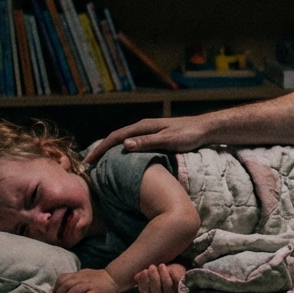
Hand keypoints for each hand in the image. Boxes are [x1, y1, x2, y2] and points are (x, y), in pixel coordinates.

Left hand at [53, 268, 120, 292]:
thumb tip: (62, 288)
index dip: (56, 288)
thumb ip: (74, 279)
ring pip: (74, 290)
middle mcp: (82, 279)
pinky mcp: (96, 291)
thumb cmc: (97, 278)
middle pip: (66, 285)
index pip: (62, 278)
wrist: (114, 278)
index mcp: (78, 275)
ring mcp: (89, 285)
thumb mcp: (84, 275)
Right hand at [85, 118, 210, 163]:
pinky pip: (133, 144)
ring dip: (111, 151)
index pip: (115, 137)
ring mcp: (148, 132)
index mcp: (143, 127)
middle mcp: (143, 127)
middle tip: (89, 166)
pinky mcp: (154, 137)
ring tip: (101, 165)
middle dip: (101, 150)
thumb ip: (147, 142)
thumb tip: (124, 145)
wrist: (205, 129)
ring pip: (124, 141)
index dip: (100, 149)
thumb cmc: (188, 135)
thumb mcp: (168, 140)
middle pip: (116, 138)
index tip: (88, 162)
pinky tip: (122, 162)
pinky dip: (123, 152)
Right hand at [134, 263, 186, 292]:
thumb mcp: (151, 271)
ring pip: (167, 287)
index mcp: (151, 292)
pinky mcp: (181, 287)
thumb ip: (144, 275)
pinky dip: (174, 275)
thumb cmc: (162, 270)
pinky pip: (177, 282)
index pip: (145, 291)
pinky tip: (171, 269)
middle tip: (152, 267)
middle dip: (153, 278)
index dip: (143, 282)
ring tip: (161, 265)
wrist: (177, 269)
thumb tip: (135, 277)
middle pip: (156, 290)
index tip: (144, 271)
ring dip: (163, 276)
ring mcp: (172, 292)